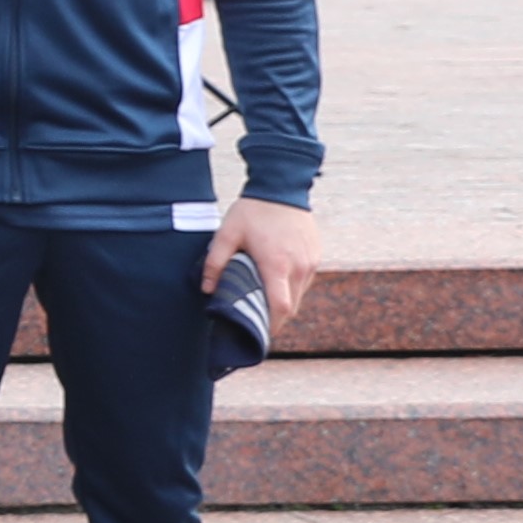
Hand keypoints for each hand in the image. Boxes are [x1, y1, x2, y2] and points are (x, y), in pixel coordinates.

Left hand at [209, 192, 319, 327]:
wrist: (281, 188)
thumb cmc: (252, 211)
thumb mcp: (226, 234)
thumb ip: (215, 263)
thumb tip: (207, 290)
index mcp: (277, 265)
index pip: (280, 307)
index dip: (271, 325)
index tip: (258, 334)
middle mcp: (299, 267)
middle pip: (291, 307)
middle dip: (274, 318)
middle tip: (255, 322)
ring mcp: (310, 262)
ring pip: (299, 295)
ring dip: (283, 302)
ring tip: (262, 302)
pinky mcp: (315, 256)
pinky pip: (304, 281)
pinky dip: (291, 288)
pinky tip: (274, 282)